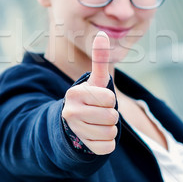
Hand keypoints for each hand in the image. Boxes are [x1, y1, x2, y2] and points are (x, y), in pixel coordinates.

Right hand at [62, 31, 117, 154]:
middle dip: (111, 115)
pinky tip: (97, 136)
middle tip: (100, 112)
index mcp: (75, 94)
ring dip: (109, 129)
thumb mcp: (94, 80)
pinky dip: (107, 143)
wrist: (74, 123)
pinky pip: (107, 147)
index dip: (109, 99)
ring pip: (110, 132)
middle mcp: (70, 113)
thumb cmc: (90, 98)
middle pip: (111, 117)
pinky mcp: (83, 147)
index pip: (108, 99)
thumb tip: (103, 34)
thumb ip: (99, 58)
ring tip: (98, 123)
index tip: (99, 99)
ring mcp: (75, 131)